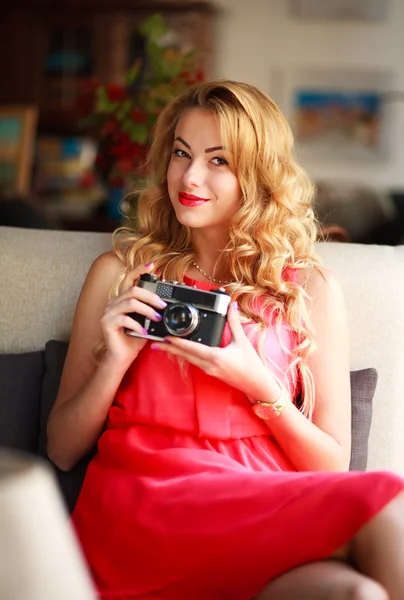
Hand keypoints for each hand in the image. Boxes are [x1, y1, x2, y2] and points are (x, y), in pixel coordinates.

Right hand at [100, 262, 166, 371]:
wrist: (122, 357)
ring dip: (147, 310)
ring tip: (157, 318)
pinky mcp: (106, 323)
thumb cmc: (134, 339)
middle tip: (163, 305)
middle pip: (133, 290)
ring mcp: (109, 312)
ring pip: (130, 303)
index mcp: (123, 299)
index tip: (152, 265)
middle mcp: (114, 302)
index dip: (140, 270)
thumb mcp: (146, 321)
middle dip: (151, 296)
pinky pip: (124, 319)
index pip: (130, 279)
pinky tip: (144, 332)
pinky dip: (137, 325)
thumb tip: (165, 303)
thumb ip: (151, 310)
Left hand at [150, 302, 280, 400]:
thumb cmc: (251, 365)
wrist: (256, 385)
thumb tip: (231, 305)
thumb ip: (234, 322)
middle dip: (169, 348)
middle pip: (184, 355)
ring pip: (188, 359)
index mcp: (215, 357)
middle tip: (154, 342)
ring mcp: (208, 370)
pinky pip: (194, 361)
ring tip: (162, 345)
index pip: (192, 348)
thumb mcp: (242, 341)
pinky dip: (185, 355)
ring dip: (175, 351)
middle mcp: (209, 365)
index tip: (165, 337)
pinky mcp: (210, 372)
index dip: (177, 343)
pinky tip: (180, 350)